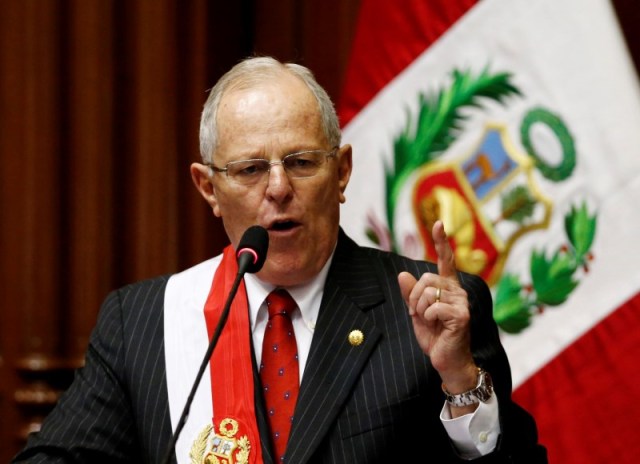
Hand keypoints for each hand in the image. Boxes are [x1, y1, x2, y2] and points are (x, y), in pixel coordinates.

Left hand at [398, 220, 477, 395]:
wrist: (446, 361)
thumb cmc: (435, 336)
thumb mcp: (416, 313)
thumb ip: (410, 294)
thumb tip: (402, 274)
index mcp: (448, 287)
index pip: (445, 260)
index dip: (441, 241)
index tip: (438, 223)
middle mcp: (458, 290)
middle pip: (426, 278)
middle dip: (414, 296)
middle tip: (417, 313)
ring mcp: (462, 302)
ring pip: (427, 292)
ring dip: (419, 309)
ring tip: (428, 321)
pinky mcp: (462, 315)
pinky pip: (433, 307)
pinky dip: (426, 317)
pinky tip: (436, 326)